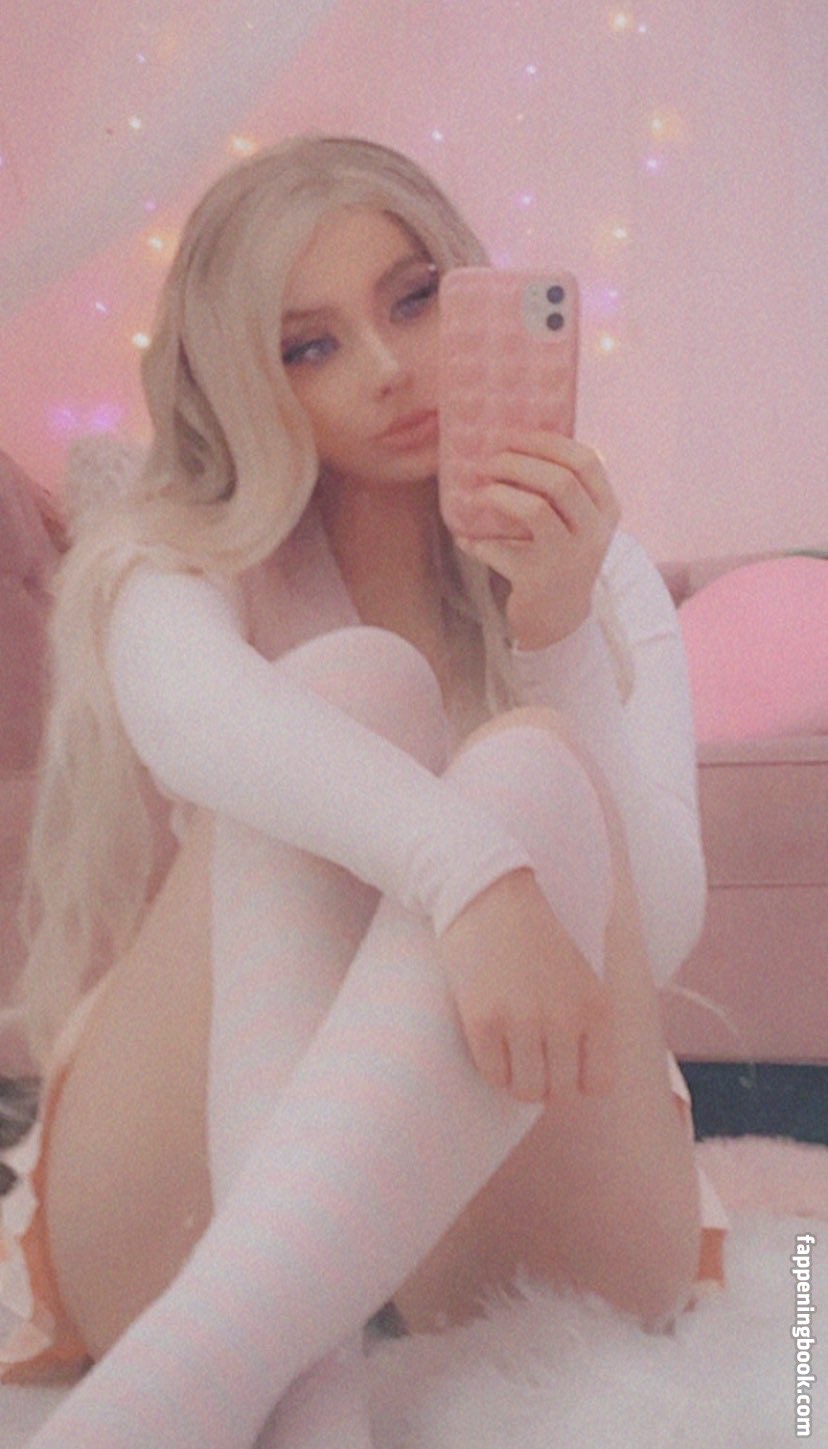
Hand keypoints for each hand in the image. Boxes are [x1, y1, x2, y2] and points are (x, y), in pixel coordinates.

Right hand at [436, 867, 615, 1102]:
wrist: (489, 892)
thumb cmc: (534, 933)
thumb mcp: (582, 973)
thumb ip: (586, 1019)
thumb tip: (579, 1077)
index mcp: (595, 1007)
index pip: (599, 1082)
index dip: (577, 1080)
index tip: (560, 1065)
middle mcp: (565, 1018)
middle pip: (560, 1091)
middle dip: (545, 1081)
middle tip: (530, 1058)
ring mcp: (523, 1021)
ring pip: (526, 1090)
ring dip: (517, 1079)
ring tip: (510, 1053)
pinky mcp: (483, 1021)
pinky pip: (492, 1074)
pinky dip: (492, 1067)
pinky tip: (490, 1040)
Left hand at [453, 430, 620, 648]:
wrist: (559, 620)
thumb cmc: (560, 557)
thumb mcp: (576, 522)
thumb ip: (563, 488)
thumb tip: (513, 444)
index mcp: (607, 511)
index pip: (587, 461)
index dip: (548, 442)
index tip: (514, 436)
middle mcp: (594, 533)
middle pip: (561, 480)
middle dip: (518, 462)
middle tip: (489, 461)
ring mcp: (569, 558)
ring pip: (537, 509)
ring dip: (501, 493)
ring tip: (481, 490)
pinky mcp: (539, 580)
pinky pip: (503, 550)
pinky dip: (479, 542)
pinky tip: (466, 538)